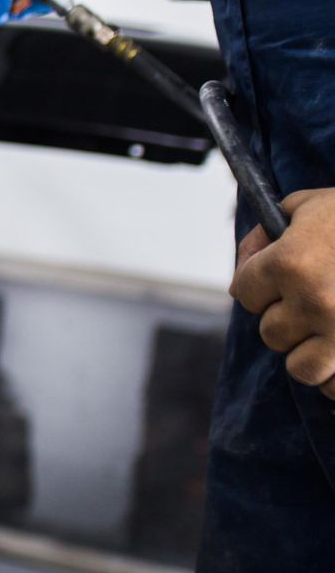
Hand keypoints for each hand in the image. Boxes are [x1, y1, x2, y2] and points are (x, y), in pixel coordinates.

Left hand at [231, 189, 334, 398]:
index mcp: (290, 263)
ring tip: (327, 333)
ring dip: (309, 353)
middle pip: (271, 333)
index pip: (245, 293)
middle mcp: (313, 302)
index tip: (276, 280)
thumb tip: (250, 256)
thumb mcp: (311, 205)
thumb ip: (270, 231)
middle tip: (312, 302)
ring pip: (300, 367)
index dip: (260, 285)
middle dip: (286, 319)